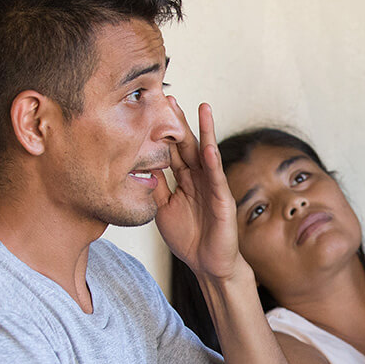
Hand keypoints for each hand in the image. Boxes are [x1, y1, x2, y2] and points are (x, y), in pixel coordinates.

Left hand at [154, 100, 243, 281]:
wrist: (208, 265)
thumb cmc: (189, 239)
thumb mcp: (163, 210)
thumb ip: (156, 188)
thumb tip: (142, 165)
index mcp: (185, 181)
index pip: (174, 151)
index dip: (164, 132)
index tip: (153, 109)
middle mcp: (199, 180)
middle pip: (188, 146)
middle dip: (181, 122)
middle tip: (170, 98)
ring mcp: (212, 188)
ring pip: (207, 155)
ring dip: (205, 131)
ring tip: (203, 108)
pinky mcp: (222, 201)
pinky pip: (217, 178)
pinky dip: (213, 162)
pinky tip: (208, 147)